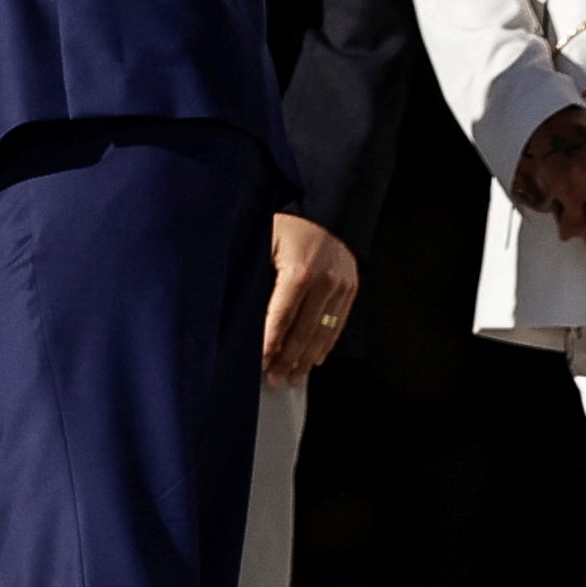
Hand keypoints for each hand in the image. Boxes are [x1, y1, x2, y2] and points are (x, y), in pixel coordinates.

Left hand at [261, 213, 356, 386]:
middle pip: (303, 331)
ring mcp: (341, 287)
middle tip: (274, 380)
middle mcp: (324, 282)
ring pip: (323, 333)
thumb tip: (233, 305)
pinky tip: (314, 359)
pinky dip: (326, 345)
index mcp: (299, 271)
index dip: (270, 343)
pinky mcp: (351, 289)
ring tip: (293, 378)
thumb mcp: (263, 239)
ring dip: (307, 359)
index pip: (281, 317)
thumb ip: (252, 270)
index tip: (259, 364)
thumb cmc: (288, 222)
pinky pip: (338, 324)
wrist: (330, 206)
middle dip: (287, 360)